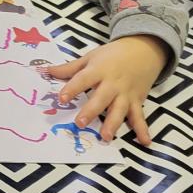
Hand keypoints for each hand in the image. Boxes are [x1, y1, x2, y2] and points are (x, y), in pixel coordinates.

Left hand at [45, 35, 168, 144]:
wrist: (143, 50)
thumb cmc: (112, 54)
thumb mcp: (90, 57)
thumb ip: (70, 68)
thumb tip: (48, 71)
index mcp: (99, 70)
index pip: (83, 79)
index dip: (72, 88)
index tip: (61, 99)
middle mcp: (112, 83)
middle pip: (101, 98)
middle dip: (91, 111)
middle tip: (79, 123)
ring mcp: (126, 93)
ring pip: (119, 110)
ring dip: (113, 124)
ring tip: (106, 137)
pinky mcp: (137, 101)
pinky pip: (140, 116)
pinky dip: (143, 129)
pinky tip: (145, 141)